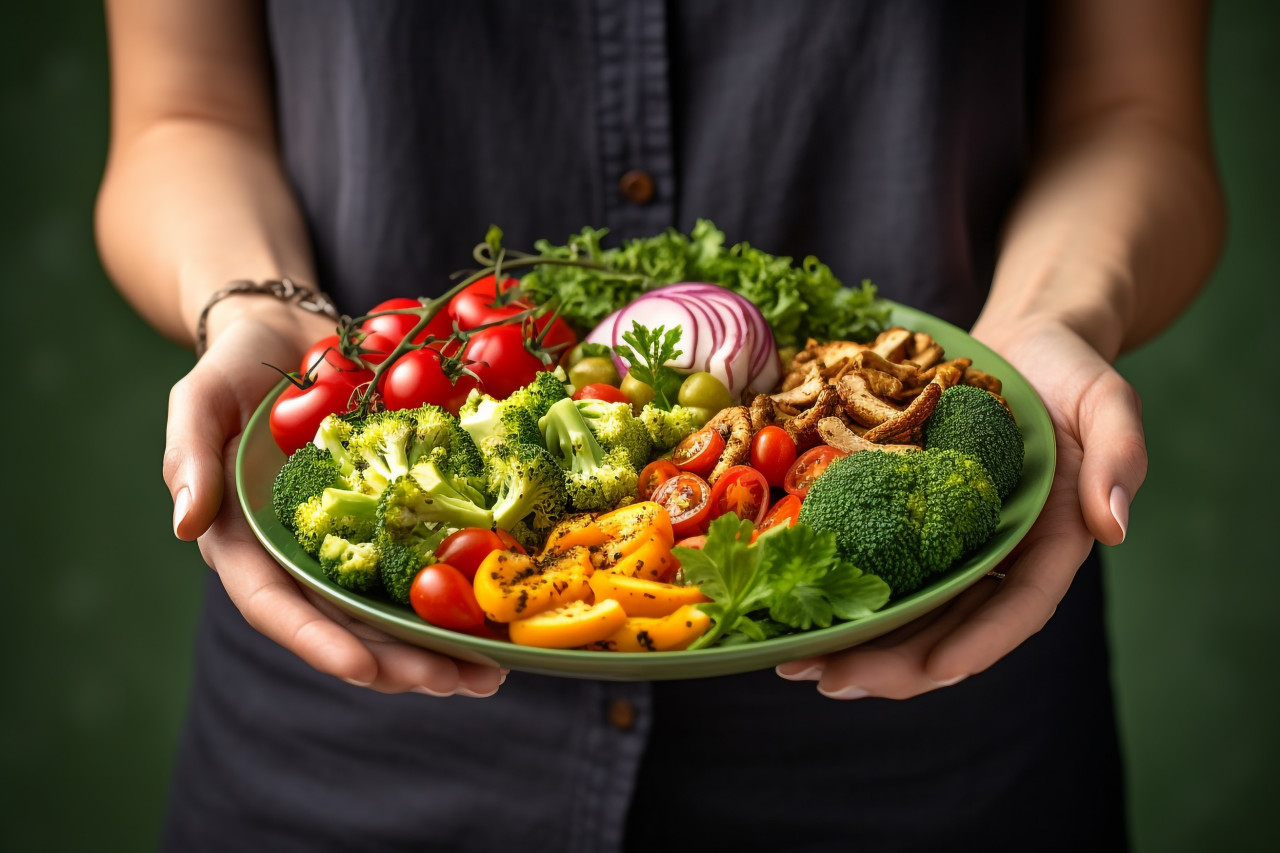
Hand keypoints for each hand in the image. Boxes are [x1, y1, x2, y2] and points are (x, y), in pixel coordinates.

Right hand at [162, 306, 504, 696]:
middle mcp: (299, 557)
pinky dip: (458, 596)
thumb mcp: (199, 399)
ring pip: (390, 613)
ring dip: (439, 648)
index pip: (276, 607)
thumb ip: (188, 457)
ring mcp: (348, 543)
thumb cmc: (235, 367)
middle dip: (400, 663)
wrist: (291, 337)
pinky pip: (422, 567)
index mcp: (245, 544)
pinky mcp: (390, 522)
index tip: (366, 669)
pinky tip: (499, 618)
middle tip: (457, 682)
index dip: (319, 641)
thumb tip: (184, 525)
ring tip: (490, 673)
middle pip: (346, 626)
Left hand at [776, 319, 1145, 698]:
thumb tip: (1115, 525)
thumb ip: (1121, 456)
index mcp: (1051, 540)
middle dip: (893, 662)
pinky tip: (794, 608)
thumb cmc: (1068, 369)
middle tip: (831, 680)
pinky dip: (842, 590)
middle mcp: (998, 554)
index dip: (981, 641)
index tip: (937, 671)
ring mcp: (952, 543)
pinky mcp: (913, 522)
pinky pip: (879, 566)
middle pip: (950, 626)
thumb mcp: (1107, 399)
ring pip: (908, 610)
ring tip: (793, 661)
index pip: (1020, 606)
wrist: (1020, 343)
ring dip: (855, 643)